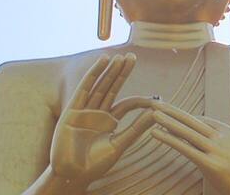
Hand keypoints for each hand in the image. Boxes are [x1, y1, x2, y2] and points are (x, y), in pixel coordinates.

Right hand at [45, 54, 159, 185]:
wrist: (73, 174)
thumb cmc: (95, 164)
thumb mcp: (119, 144)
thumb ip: (136, 128)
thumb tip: (156, 114)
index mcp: (109, 122)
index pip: (127, 104)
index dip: (140, 100)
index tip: (156, 98)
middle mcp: (98, 113)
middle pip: (112, 88)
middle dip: (122, 72)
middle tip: (133, 56)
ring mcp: (85, 110)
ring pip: (101, 86)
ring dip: (110, 70)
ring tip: (120, 57)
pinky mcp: (73, 110)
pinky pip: (85, 88)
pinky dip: (94, 74)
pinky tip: (103, 62)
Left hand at [145, 101, 229, 194]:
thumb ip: (223, 144)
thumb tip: (204, 140)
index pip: (204, 121)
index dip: (185, 117)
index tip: (170, 112)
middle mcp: (225, 139)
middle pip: (194, 121)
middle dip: (173, 111)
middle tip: (156, 102)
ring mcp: (218, 151)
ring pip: (188, 132)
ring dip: (168, 121)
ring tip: (152, 114)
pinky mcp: (211, 165)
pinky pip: (185, 148)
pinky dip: (169, 139)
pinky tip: (156, 133)